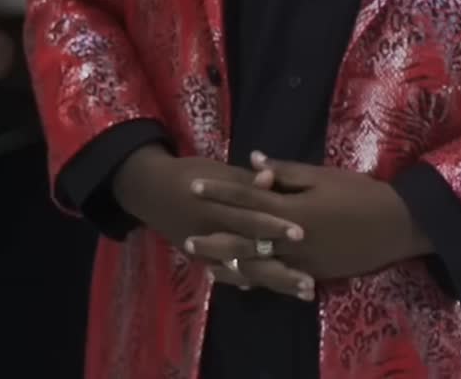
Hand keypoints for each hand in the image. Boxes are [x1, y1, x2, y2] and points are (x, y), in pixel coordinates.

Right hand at [112, 146, 315, 299]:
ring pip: (242, 270)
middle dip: (279, 264)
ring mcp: (205, 251)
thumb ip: (244, 180)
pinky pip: (231, 275)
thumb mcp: (215, 170)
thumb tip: (269, 177)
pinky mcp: (203, 260)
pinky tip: (280, 290)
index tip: (301, 232)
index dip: (272, 225)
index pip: (246, 218)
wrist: (150, 191)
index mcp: (212, 206)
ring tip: (305, 289)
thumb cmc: (188, 175)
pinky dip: (254, 282)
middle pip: (247, 251)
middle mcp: (209, 232)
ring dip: (274, 281)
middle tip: (309, 276)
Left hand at [188, 151, 429, 281]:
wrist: (400, 226)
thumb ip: (285, 172)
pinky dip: (258, 279)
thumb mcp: (323, 176)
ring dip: (231, 265)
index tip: (194, 186)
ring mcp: (304, 260)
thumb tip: (252, 159)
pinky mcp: (315, 274)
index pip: (247, 198)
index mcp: (292, 209)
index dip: (219, 192)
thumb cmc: (361, 194)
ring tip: (206, 265)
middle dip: (215, 238)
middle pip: (245, 238)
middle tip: (187, 239)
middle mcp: (293, 238)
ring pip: (259, 265)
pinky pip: (280, 278)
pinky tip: (240, 280)